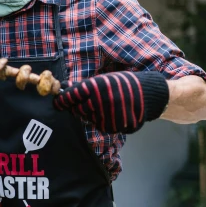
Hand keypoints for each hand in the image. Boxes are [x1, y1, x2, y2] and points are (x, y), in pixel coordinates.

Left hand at [54, 71, 168, 133]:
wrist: (147, 96)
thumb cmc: (124, 84)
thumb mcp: (104, 79)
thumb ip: (84, 86)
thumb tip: (65, 87)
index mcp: (95, 87)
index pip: (70, 96)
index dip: (62, 100)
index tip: (57, 102)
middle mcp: (98, 102)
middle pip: (77, 109)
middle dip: (77, 107)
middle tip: (85, 102)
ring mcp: (104, 116)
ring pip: (87, 118)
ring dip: (91, 113)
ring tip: (105, 105)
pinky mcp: (110, 127)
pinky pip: (98, 125)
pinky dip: (100, 120)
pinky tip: (111, 113)